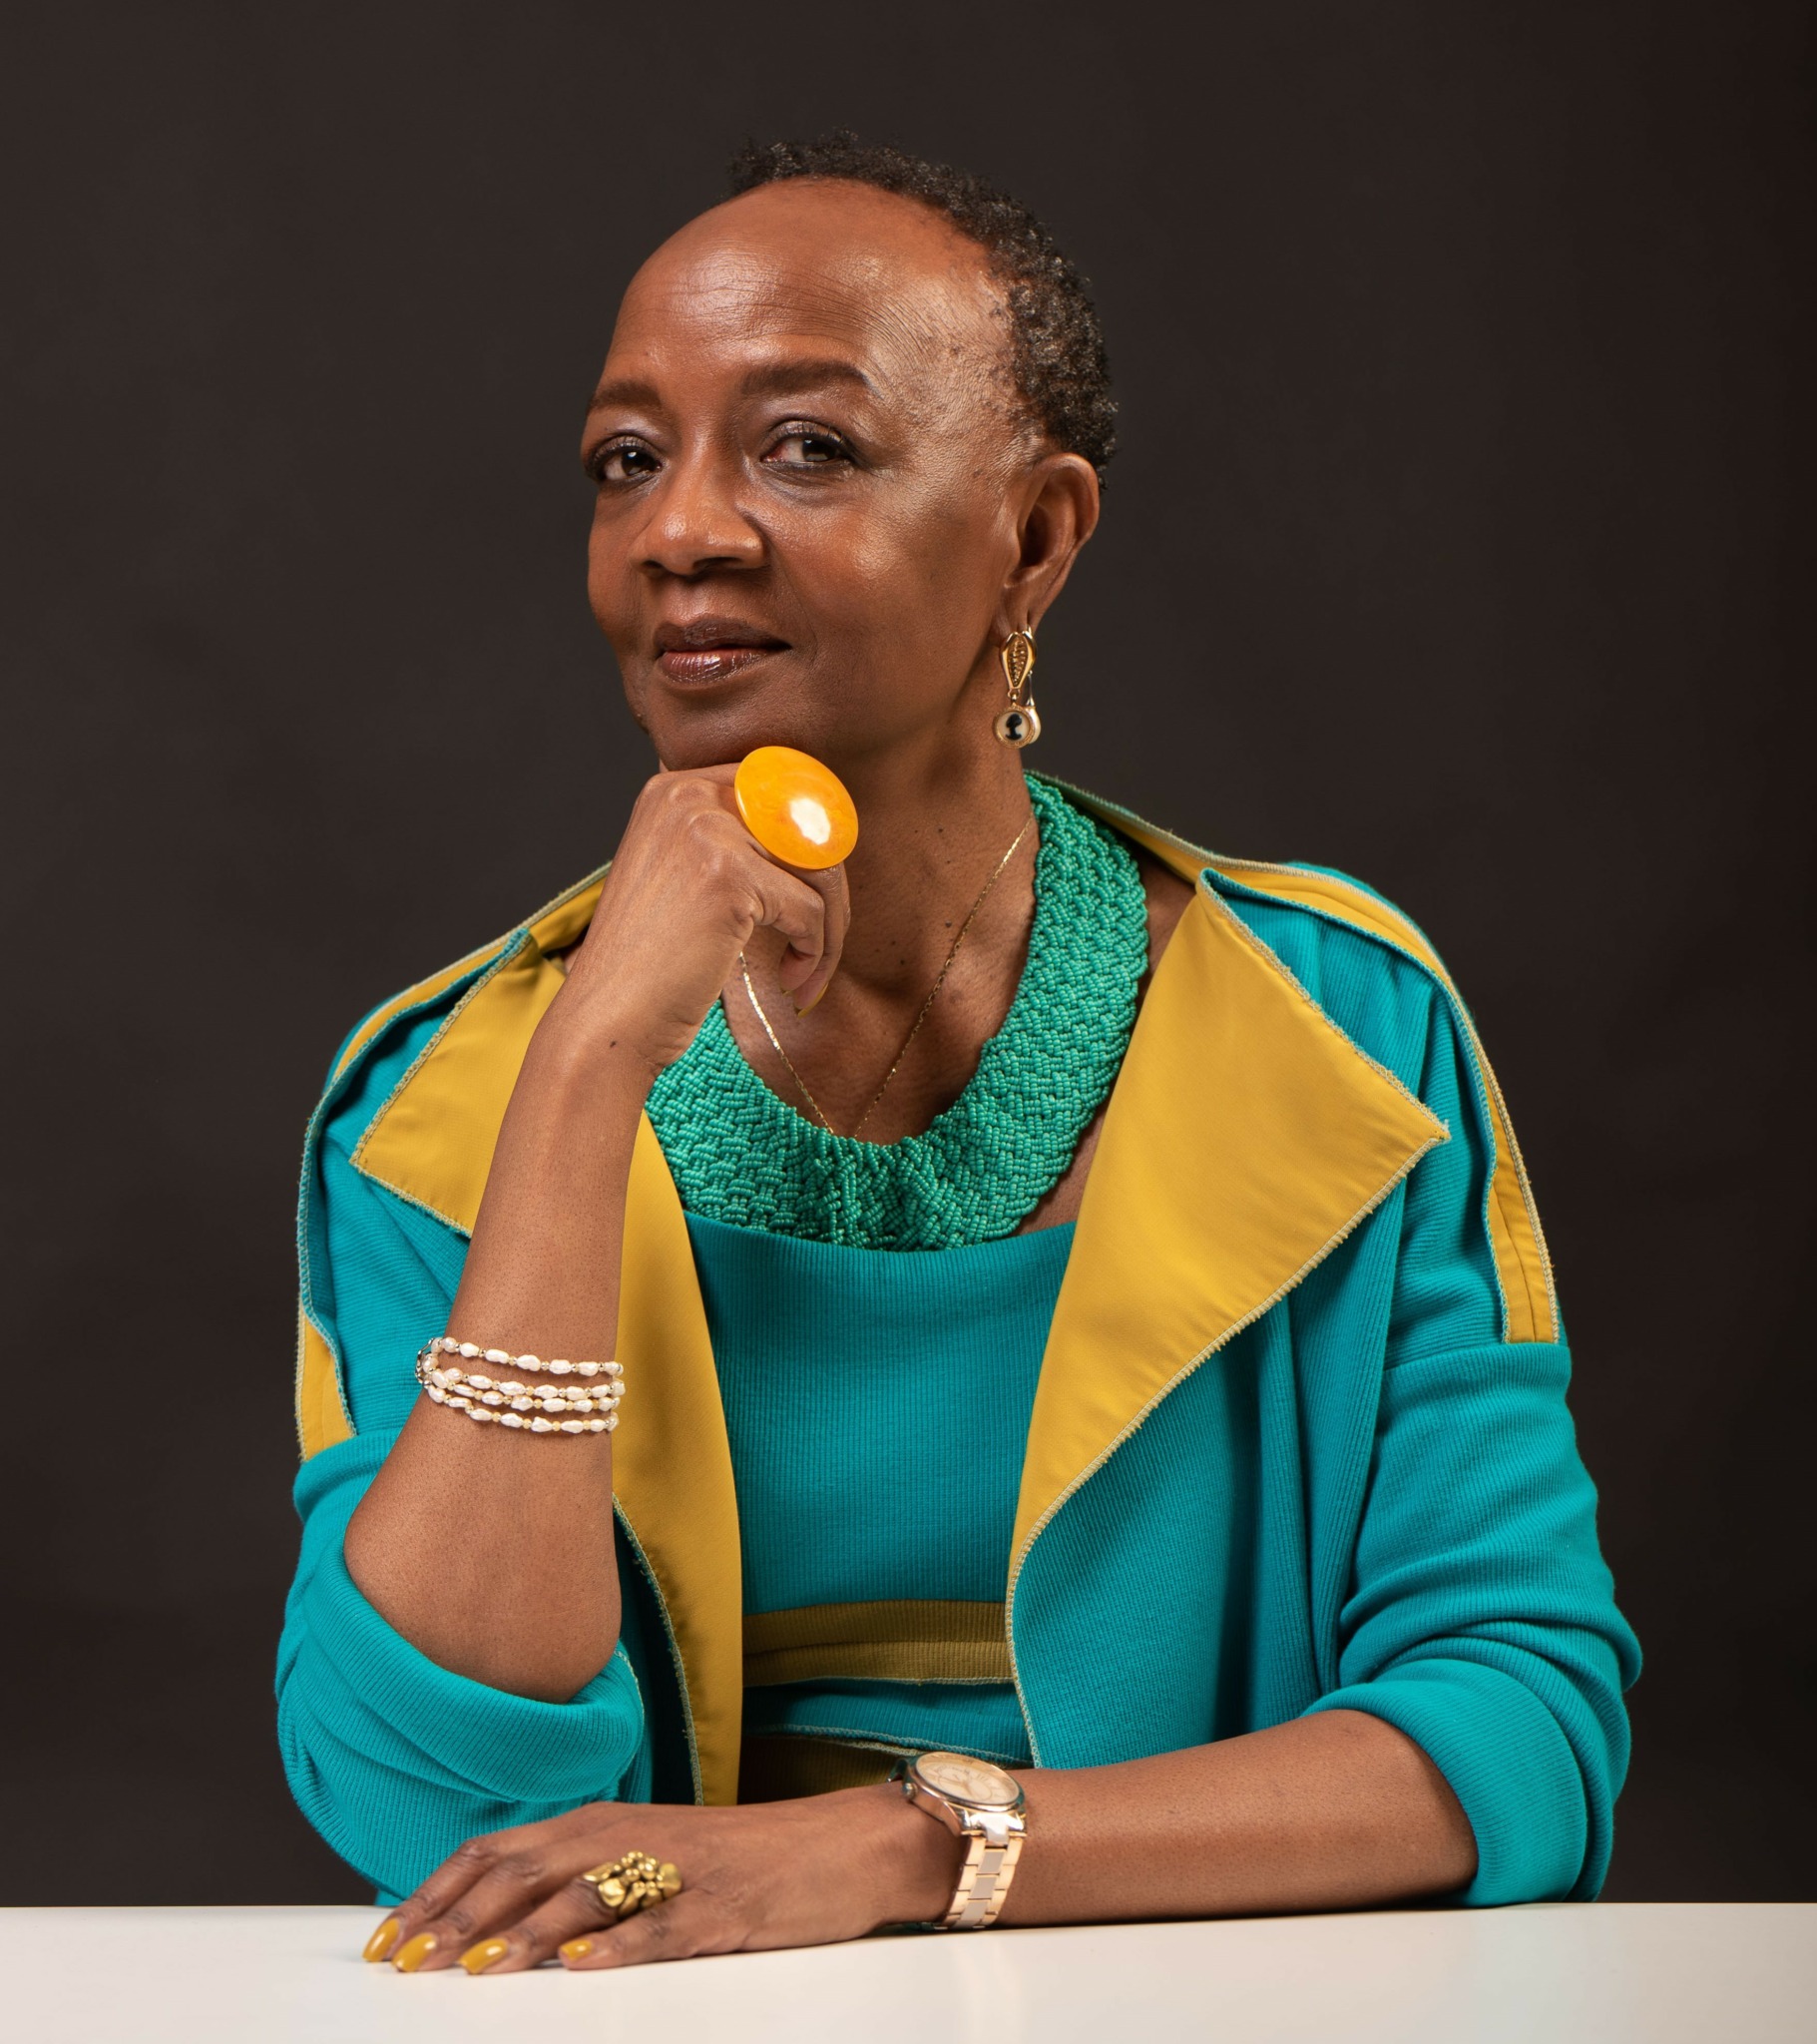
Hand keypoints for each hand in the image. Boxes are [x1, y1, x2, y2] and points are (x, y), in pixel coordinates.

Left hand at [372, 1787, 960, 1974]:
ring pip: (584, 1896)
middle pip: (523, 1871)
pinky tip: (582, 1968)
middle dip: (457, 1920)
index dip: (435, 1893)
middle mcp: (627, 1837)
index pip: (496, 1851)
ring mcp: (675, 1872)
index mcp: (600, 1823)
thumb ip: (571, 1878)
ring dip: (524, 1934)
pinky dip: (618, 1946)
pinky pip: (663, 1927)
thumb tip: (485, 1922)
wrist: (835, 1847)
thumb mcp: (642, 1856)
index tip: (386, 1939)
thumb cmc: (732, 1861)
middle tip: (407, 1964)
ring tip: (477, 1970)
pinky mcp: (722, 1908)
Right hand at [550, 765, 850, 1080]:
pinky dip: (815, 953)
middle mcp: (688, 797)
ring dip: (829, 930)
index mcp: (674, 791)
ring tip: (810, 974)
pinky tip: (792, 981)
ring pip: (819, 869)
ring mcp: (707, 831)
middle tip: (820, 949)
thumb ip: (734, 846)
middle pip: (806, 829)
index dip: (813, 847)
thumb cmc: (650, 966)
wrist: (609, 1018)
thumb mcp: (683, 880)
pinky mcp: (728, 876)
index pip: (779, 793)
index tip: (820, 902)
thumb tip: (825, 843)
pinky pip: (811, 909)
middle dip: (830, 895)